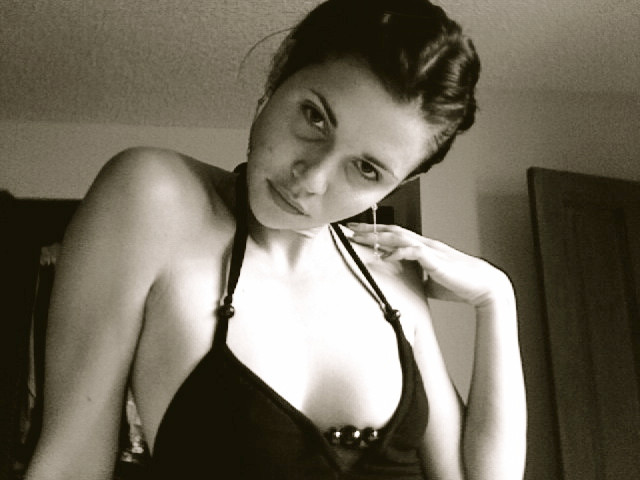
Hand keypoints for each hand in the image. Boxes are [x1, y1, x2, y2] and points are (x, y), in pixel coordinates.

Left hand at [347, 223, 512, 307]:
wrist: (484, 286)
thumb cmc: (461, 284)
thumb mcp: (432, 282)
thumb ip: (418, 278)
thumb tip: (405, 285)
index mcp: (424, 248)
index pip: (395, 235)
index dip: (375, 233)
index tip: (357, 233)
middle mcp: (425, 244)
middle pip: (392, 231)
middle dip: (369, 230)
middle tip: (348, 229)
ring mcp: (430, 249)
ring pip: (399, 236)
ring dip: (377, 236)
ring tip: (359, 237)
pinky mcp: (435, 259)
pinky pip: (413, 251)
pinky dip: (398, 251)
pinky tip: (385, 255)